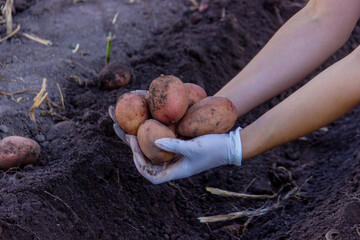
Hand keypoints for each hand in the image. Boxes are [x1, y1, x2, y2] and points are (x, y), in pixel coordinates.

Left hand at [109, 104, 242, 183]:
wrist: (230, 143)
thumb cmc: (215, 148)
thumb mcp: (195, 147)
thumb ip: (174, 145)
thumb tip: (154, 141)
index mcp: (176, 171)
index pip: (151, 174)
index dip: (140, 165)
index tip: (133, 149)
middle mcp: (173, 164)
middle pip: (149, 159)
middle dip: (134, 148)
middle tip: (124, 132)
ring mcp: (176, 154)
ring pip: (153, 148)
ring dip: (141, 139)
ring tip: (129, 125)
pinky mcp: (179, 143)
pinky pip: (162, 139)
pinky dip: (153, 132)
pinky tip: (148, 121)